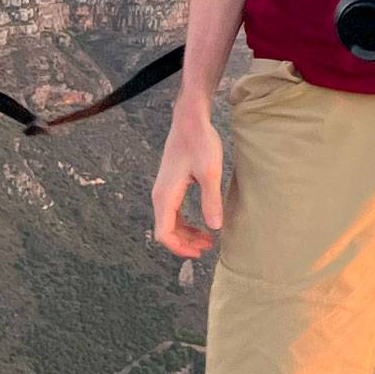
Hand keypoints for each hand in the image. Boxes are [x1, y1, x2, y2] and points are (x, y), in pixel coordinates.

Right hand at [152, 108, 223, 256]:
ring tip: (208, 239)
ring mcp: (164, 189)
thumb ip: (211, 200)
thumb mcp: (210, 172)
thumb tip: (215, 227)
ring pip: (170, 221)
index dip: (180, 247)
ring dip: (186, 233)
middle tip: (208, 248)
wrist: (190, 120)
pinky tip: (203, 222)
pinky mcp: (171, 184)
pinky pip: (174, 211)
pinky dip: (186, 221)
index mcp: (165, 195)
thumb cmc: (200, 143)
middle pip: (166, 230)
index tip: (200, 253)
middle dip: (185, 243)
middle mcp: (160, 195)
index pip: (164, 233)